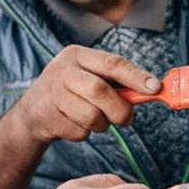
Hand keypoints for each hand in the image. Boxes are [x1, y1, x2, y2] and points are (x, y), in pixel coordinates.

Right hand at [4, 45, 158, 144]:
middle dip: (120, 109)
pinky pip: (80, 131)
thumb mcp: (89, 77)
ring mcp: (53, 94)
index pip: (112, 63)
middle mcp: (62, 71)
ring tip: (96, 119)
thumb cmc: (71, 92)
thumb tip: (151, 90)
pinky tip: (75, 123)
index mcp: (77, 55)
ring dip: (102, 124)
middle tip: (128, 119)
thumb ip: (116, 82)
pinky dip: (85, 133)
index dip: (137, 77)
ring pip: (92, 115)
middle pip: (100, 91)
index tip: (156, 88)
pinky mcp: (47, 117)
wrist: (32, 112)